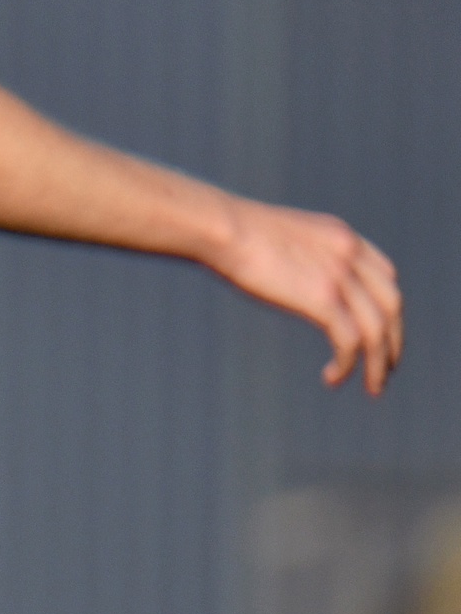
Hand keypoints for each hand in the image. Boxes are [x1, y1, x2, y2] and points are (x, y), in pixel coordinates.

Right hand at [208, 198, 403, 394]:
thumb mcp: (278, 236)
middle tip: (385, 369)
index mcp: (341, 235)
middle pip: (392, 306)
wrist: (220, 226)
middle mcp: (350, 253)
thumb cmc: (230, 230)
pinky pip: (350, 342)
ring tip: (372, 387)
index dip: (387, 307)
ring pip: (377, 331)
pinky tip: (331, 378)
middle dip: (393, 342)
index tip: (376, 329)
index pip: (385, 275)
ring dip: (379, 365)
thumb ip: (296, 254)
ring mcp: (340, 276)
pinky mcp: (323, 299)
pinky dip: (347, 366)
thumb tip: (285, 275)